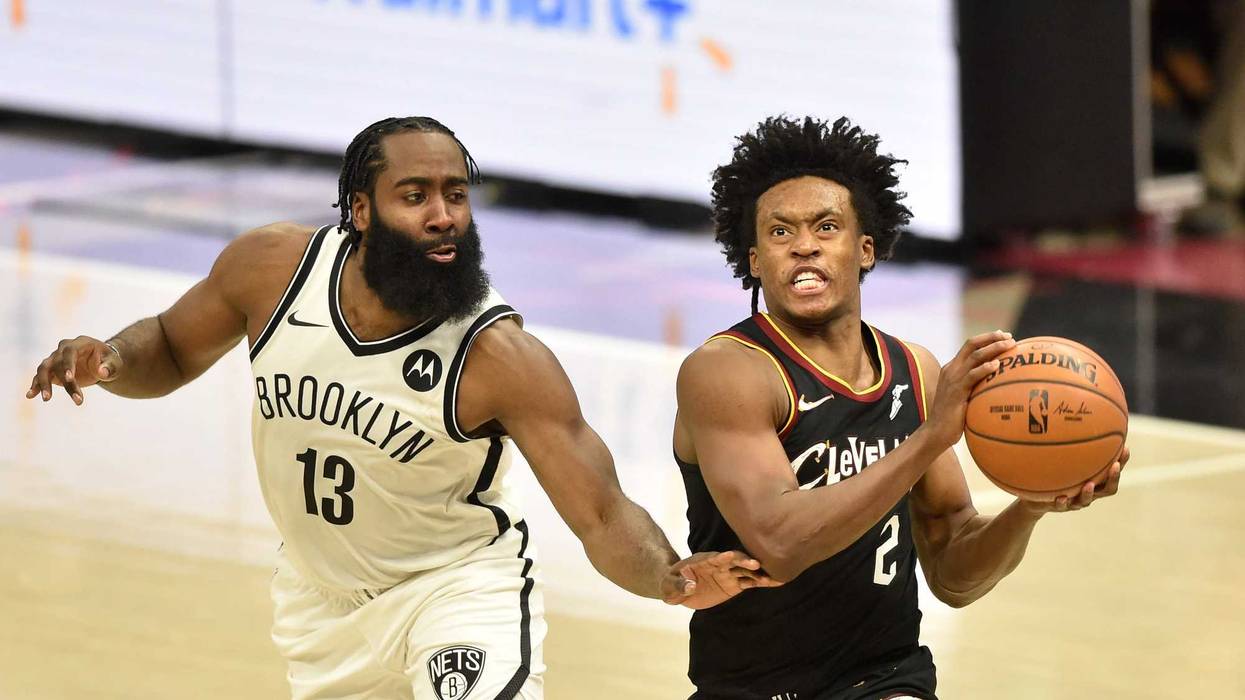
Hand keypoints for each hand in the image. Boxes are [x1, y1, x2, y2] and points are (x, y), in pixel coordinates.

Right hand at [25, 336, 121, 404]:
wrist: (101, 362)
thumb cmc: (109, 361)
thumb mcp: (115, 363)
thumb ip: (109, 367)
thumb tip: (101, 372)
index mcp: (80, 343)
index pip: (70, 352)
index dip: (68, 364)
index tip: (69, 378)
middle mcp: (64, 348)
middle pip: (57, 363)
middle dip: (61, 381)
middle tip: (65, 397)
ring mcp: (55, 358)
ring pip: (44, 369)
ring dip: (43, 384)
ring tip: (46, 399)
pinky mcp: (51, 369)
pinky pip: (40, 376)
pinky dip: (35, 385)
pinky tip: (30, 395)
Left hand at [662, 550, 779, 609]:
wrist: (678, 588)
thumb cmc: (671, 583)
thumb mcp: (669, 586)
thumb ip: (679, 584)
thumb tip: (690, 585)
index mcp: (703, 561)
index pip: (714, 558)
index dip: (722, 556)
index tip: (731, 555)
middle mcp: (719, 564)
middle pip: (734, 562)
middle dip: (744, 562)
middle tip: (756, 564)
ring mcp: (729, 574)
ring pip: (746, 572)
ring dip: (759, 574)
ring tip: (775, 577)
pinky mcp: (735, 584)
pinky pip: (750, 583)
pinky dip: (762, 582)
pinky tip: (777, 582)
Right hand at [923, 330, 1016, 450]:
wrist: (937, 431)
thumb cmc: (953, 418)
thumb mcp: (964, 396)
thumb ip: (975, 385)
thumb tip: (998, 383)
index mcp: (952, 368)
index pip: (970, 346)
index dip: (987, 338)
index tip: (1003, 336)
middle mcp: (951, 369)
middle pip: (972, 344)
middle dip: (992, 337)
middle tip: (1009, 337)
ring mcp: (952, 379)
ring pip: (974, 356)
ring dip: (993, 348)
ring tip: (1009, 345)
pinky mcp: (956, 391)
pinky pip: (972, 375)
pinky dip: (985, 368)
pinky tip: (997, 366)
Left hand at [1021, 446, 1128, 514]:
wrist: (1036, 497)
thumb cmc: (1053, 473)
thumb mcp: (1060, 457)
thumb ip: (1069, 443)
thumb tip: (1073, 415)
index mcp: (1094, 480)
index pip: (1113, 470)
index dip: (1122, 461)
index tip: (1126, 448)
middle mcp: (1089, 491)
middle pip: (1108, 488)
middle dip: (1113, 478)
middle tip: (1115, 466)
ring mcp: (1076, 501)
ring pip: (1087, 500)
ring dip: (1089, 493)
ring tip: (1088, 485)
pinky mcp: (1060, 506)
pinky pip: (1063, 506)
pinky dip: (1063, 502)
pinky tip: (1061, 497)